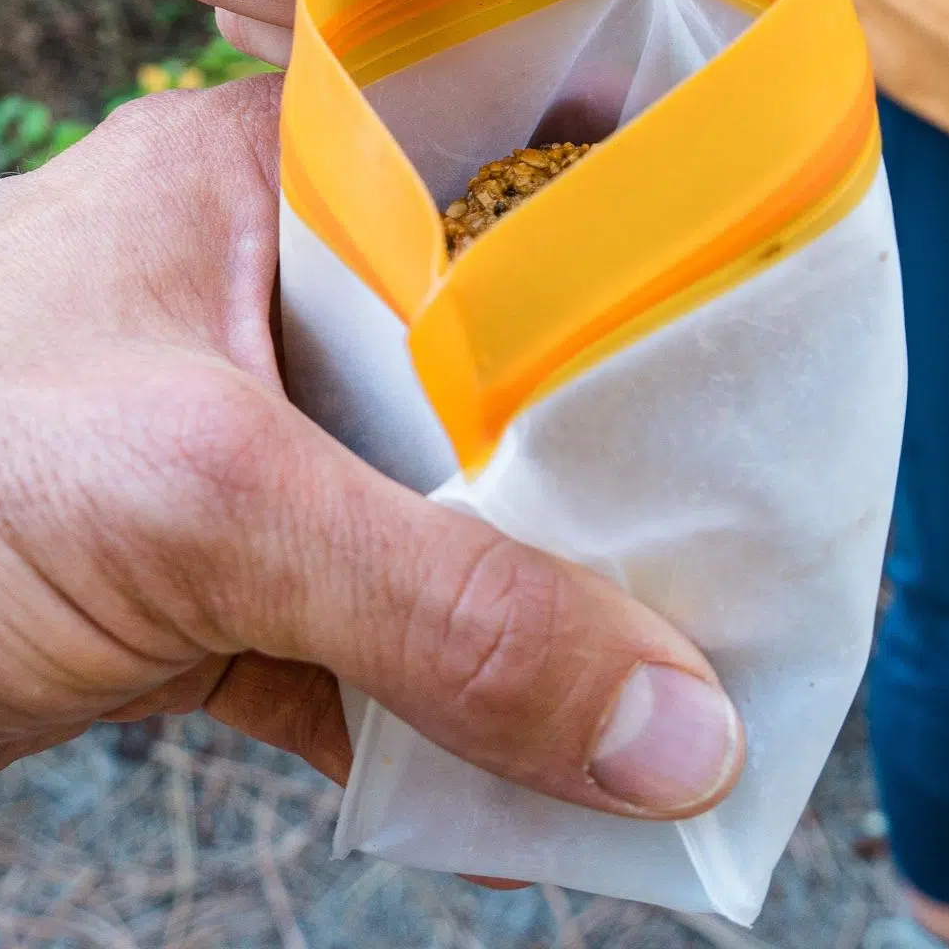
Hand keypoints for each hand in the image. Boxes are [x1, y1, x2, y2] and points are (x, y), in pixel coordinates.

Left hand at [0, 77, 742, 819]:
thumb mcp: (204, 506)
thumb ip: (445, 612)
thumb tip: (681, 728)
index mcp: (254, 185)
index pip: (483, 172)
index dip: (622, 235)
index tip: (756, 311)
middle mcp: (250, 294)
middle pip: (476, 367)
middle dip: (597, 453)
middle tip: (749, 515)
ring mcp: (223, 439)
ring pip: (421, 508)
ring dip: (523, 599)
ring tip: (674, 661)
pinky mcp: (191, 574)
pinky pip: (352, 630)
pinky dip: (431, 704)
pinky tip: (531, 775)